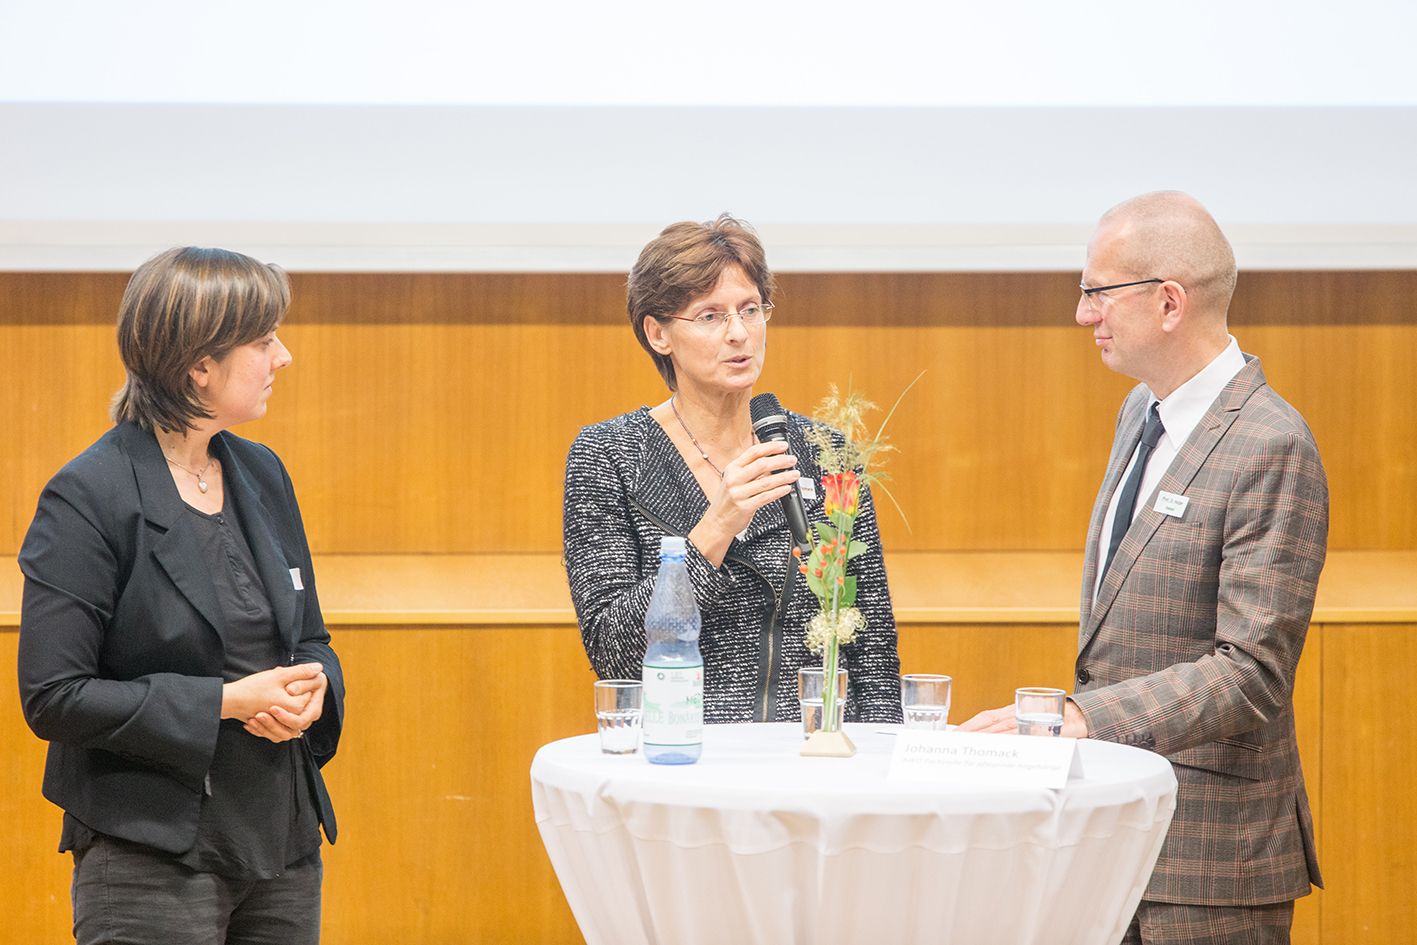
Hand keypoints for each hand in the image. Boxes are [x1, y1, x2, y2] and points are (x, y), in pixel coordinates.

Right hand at [222, 663, 322, 742]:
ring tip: (270, 697)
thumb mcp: (279, 675)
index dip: (298, 684)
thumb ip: (301, 671)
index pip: (308, 695)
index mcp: (294, 707)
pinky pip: (278, 727)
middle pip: (300, 707)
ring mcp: (277, 727)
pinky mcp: (268, 729)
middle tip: (275, 687)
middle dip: (291, 694)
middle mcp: (288, 721)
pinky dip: (274, 718)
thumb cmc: (253, 687)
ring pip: (290, 719)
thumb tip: (319, 668)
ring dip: (284, 707)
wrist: (229, 701)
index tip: (283, 681)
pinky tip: (265, 708)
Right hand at [690, 440, 799, 566]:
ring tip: (794, 474)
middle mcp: (734, 479)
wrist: (717, 522)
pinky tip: (786, 489)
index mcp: (732, 468)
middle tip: (792, 460)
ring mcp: (738, 493)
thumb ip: (751, 471)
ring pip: (766, 482)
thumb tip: (773, 463)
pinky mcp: (744, 507)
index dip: (770, 447)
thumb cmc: (728, 501)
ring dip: (784, 477)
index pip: (753, 452)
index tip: (783, 446)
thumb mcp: (735, 481)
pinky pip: (765, 497)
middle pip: (761, 464)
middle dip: (780, 461)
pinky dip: (778, 492)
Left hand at [957, 700, 1088, 737]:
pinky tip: (1004, 753)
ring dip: (988, 741)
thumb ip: (1009, 728)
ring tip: (972, 750)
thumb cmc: (1050, 719)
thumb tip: (984, 738)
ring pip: (1006, 733)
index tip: (955, 735)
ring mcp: (1032, 724)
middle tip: (955, 745)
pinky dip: (1015, 746)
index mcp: (1012, 711)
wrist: (1080, 714)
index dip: (970, 725)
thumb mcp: (1026, 718)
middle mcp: (1020, 715)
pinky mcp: (1046, 733)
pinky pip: (1028, 740)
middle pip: (992, 726)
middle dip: (972, 735)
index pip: (986, 718)